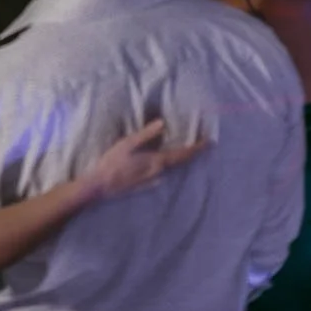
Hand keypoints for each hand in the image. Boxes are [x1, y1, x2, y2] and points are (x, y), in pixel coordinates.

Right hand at [84, 119, 208, 200]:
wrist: (100, 186)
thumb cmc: (112, 162)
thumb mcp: (128, 143)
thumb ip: (146, 134)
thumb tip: (163, 123)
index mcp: (156, 161)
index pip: (182, 154)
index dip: (197, 148)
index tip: (210, 142)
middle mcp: (158, 173)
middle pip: (180, 162)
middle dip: (192, 154)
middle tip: (202, 145)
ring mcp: (152, 181)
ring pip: (171, 169)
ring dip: (180, 160)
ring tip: (187, 152)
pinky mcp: (144, 185)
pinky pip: (162, 174)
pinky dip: (168, 167)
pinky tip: (164, 164)